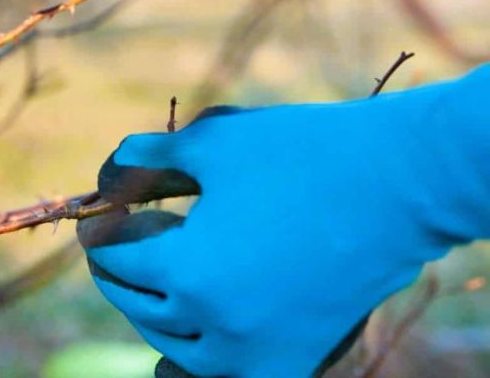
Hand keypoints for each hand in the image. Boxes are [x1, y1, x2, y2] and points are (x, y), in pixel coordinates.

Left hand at [78, 68, 489, 377]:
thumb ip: (143, 161)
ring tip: (167, 265)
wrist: (400, 185)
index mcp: (185, 274)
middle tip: (130, 234)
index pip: (113, 261)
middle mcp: (215, 328)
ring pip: (175, 345)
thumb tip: (105, 176)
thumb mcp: (208, 144)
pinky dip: (204, 345)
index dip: (101, 231)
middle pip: (137, 307)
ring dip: (158, 309)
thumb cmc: (298, 154)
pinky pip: (225, 368)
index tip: (101, 211)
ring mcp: (256, 355)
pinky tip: (203, 306)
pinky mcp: (293, 362)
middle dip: (122, 268)